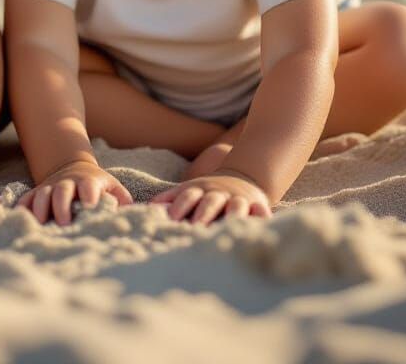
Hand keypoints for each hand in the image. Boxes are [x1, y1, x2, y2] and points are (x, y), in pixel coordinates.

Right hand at [19, 159, 133, 224]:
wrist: (73, 168)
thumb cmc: (98, 186)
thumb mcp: (114, 187)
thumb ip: (123, 200)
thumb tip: (136, 216)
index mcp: (89, 182)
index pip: (89, 186)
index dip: (90, 196)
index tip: (91, 208)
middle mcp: (67, 183)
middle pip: (62, 191)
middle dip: (62, 207)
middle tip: (64, 225)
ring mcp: (50, 186)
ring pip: (42, 194)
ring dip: (41, 208)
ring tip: (41, 225)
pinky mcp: (37, 192)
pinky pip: (26, 199)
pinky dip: (22, 208)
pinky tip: (19, 220)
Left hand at [150, 171, 271, 224]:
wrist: (242, 176)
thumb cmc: (207, 192)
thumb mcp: (188, 191)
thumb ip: (168, 200)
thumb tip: (141, 210)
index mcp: (199, 191)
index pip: (187, 196)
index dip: (179, 206)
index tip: (171, 220)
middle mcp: (218, 193)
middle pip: (210, 202)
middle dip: (203, 214)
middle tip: (197, 228)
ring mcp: (238, 198)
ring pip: (236, 205)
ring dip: (232, 215)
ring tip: (230, 227)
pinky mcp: (257, 205)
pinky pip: (261, 210)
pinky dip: (262, 216)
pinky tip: (263, 223)